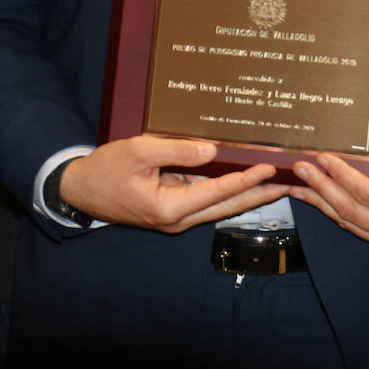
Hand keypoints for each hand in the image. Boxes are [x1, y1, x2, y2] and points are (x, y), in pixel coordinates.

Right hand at [59, 136, 288, 232]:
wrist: (81, 190)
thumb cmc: (106, 170)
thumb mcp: (138, 152)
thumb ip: (176, 150)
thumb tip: (211, 150)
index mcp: (170, 208)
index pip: (218, 192)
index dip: (246, 178)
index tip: (269, 167)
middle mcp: (178, 219)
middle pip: (226, 206)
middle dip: (257, 194)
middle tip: (287, 184)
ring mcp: (175, 217)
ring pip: (218, 205)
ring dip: (245, 194)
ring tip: (272, 183)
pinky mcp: (171, 210)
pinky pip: (204, 200)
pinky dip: (224, 190)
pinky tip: (238, 180)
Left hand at [288, 139, 368, 253]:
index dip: (345, 177)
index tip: (325, 158)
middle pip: (351, 209)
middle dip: (323, 187)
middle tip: (301, 167)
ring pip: (345, 219)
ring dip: (318, 199)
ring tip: (296, 180)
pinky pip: (348, 222)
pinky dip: (325, 207)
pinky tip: (309, 194)